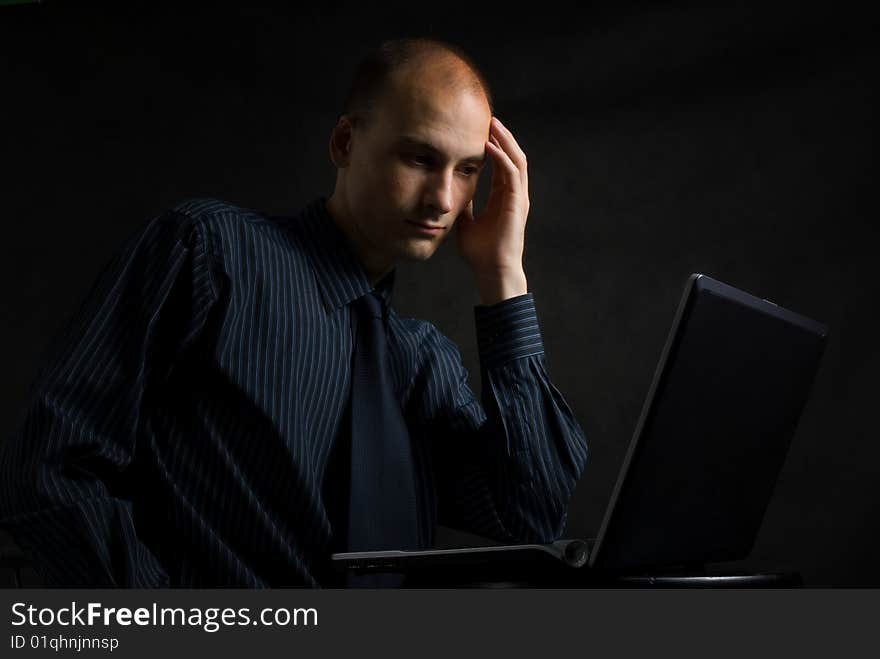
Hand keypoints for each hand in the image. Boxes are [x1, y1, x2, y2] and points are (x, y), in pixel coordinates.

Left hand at [456, 116, 529, 304]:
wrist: (492, 271)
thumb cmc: (481, 253)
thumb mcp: (466, 222)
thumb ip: (464, 206)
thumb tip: (453, 194)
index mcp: (505, 198)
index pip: (503, 164)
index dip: (495, 145)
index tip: (481, 130)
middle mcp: (515, 195)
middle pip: (514, 156)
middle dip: (503, 136)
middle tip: (489, 118)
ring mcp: (519, 198)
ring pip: (517, 160)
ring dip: (505, 141)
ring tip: (492, 124)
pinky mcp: (517, 204)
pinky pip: (511, 173)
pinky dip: (501, 157)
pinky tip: (488, 146)